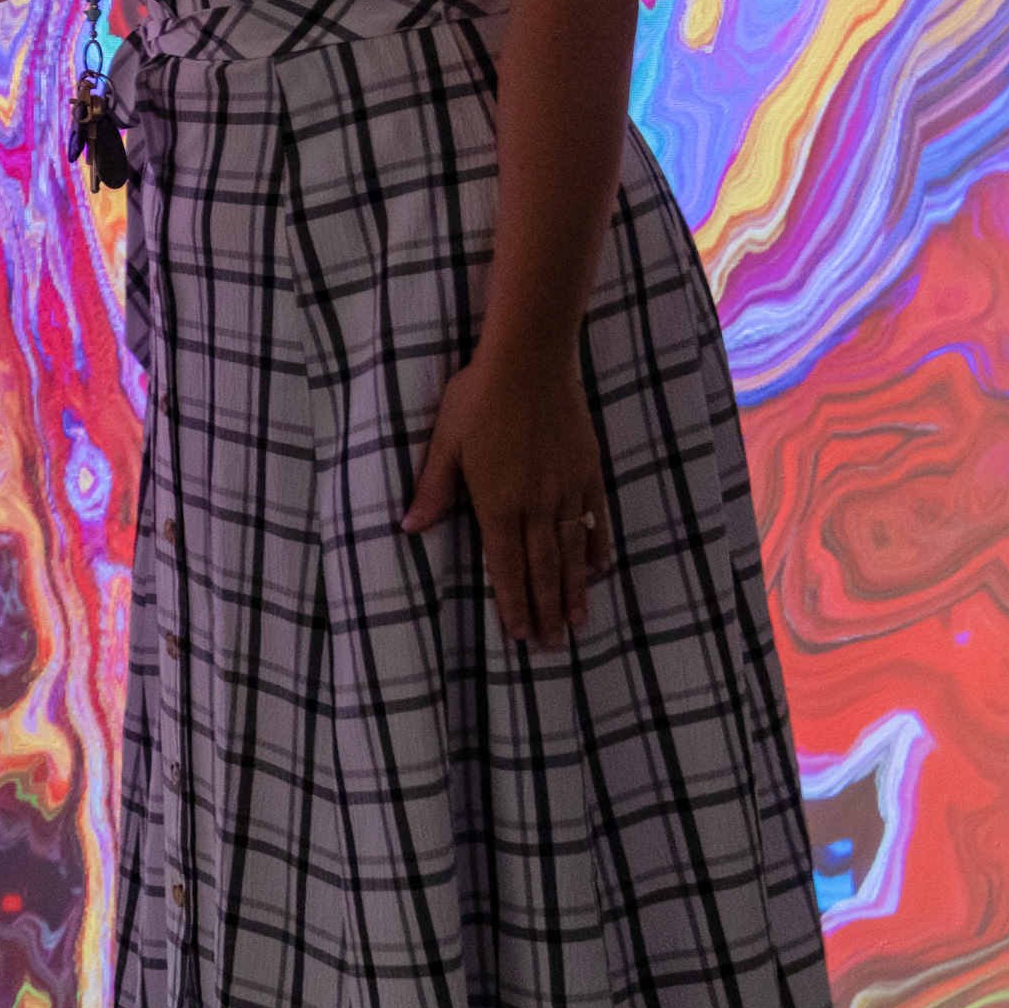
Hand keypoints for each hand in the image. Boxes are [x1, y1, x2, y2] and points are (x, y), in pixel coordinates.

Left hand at [400, 345, 611, 647]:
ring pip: (572, 551)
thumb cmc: (479, 397)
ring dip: (573, 590)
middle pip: (543, 568)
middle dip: (545, 610)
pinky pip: (595, 517)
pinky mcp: (588, 470)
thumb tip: (409, 527)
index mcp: (498, 501)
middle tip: (551, 645)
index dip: (512, 601)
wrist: (531, 361)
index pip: (506, 565)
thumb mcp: (445, 442)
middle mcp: (536, 504)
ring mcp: (566, 489)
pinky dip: (597, 545)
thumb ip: (433, 489)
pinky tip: (599, 568)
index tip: (518, 634)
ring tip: (577, 623)